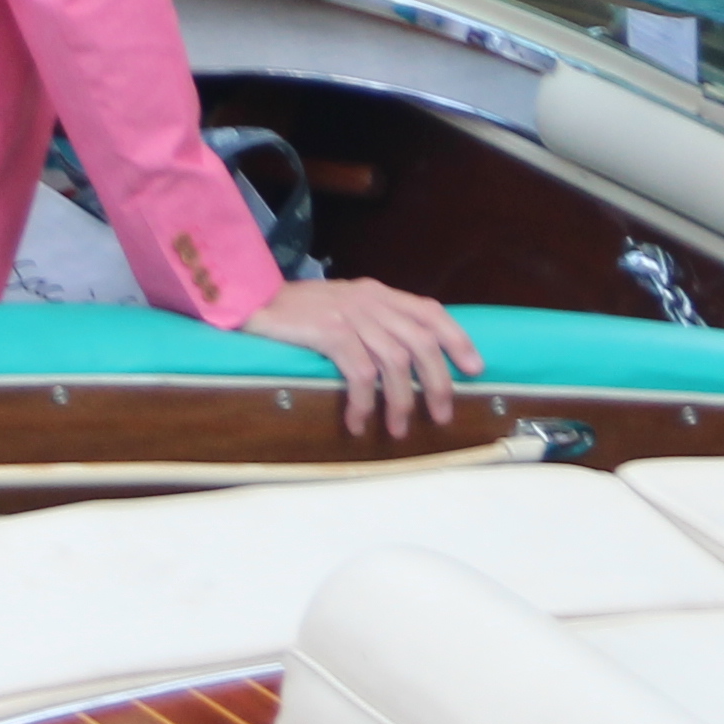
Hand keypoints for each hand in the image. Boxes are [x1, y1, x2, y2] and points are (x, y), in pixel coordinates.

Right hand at [244, 275, 485, 436]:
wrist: (248, 298)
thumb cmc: (295, 313)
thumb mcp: (342, 308)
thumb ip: (373, 323)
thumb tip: (406, 359)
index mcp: (378, 293)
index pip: (430, 312)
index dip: (457, 339)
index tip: (475, 368)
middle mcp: (370, 300)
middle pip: (420, 342)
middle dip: (437, 382)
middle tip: (441, 415)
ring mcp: (350, 314)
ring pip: (395, 361)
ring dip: (400, 402)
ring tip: (396, 430)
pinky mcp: (329, 331)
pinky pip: (360, 372)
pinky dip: (364, 402)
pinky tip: (357, 422)